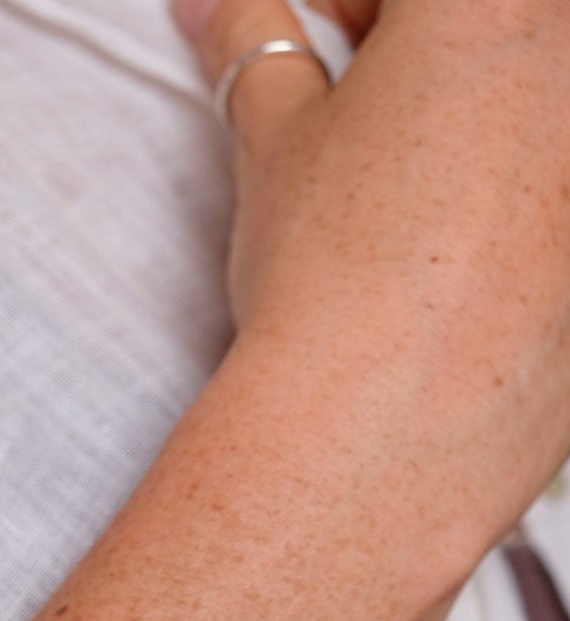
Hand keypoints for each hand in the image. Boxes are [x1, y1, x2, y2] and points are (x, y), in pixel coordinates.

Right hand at [173, 0, 569, 576]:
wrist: (381, 437)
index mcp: (493, 4)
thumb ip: (257, 51)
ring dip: (473, 126)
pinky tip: (452, 257)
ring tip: (404, 189)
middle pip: (495, 31)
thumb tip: (225, 12)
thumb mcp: (275, 144)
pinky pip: (551, 204)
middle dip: (418, 49)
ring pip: (534, 112)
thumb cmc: (334, 283)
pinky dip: (515, 207)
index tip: (310, 26)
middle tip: (354, 100)